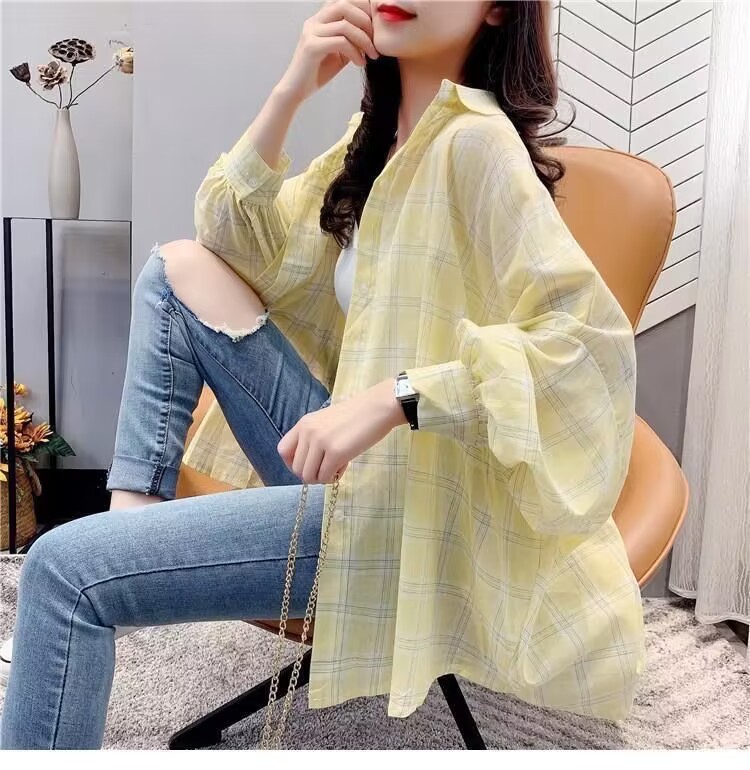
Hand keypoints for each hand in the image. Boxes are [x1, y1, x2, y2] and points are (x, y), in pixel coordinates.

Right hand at [276, 0, 378, 103]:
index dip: (364, 9)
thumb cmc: (318, 72)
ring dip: (364, 40)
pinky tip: (360, 63)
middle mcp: (314, 21)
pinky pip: (340, 42)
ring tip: (372, 55)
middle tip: (376, 41)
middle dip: (366, 21)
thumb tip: (373, 33)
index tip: (376, 29)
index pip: (344, 0)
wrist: (296, 90)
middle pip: (345, 4)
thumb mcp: (340, 51)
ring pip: (345, 25)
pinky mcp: (312, 47)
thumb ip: (352, 39)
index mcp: (321, 19)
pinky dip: (355, 52)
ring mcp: (311, 32)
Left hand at [277, 378, 406, 483]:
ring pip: (309, 475)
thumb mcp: (326, 422)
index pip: (283, 450)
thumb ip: (314, 438)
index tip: (308, 465)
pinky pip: (325, 476)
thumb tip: (308, 465)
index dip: (292, 463)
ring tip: (335, 469)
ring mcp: (321, 442)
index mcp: (304, 423)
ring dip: (321, 478)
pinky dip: (333, 478)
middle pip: (296, 468)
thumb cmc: (357, 416)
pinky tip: (343, 468)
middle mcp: (308, 432)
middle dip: (311, 474)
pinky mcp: (336, 452)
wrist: (378, 408)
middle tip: (326, 469)